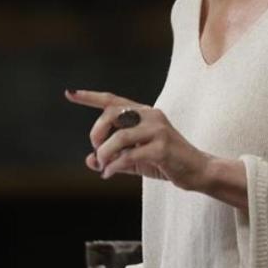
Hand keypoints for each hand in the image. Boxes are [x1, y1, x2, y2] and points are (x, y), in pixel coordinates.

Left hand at [65, 89, 210, 190]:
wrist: (197, 171)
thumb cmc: (165, 162)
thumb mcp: (136, 159)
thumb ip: (113, 158)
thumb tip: (89, 161)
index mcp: (144, 113)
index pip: (112, 100)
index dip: (89, 97)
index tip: (69, 94)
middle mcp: (151, 116)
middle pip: (112, 114)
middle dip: (96, 133)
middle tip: (97, 150)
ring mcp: (158, 131)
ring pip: (119, 137)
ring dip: (104, 154)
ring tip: (103, 166)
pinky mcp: (162, 149)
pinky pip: (129, 156)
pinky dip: (114, 166)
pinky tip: (109, 174)